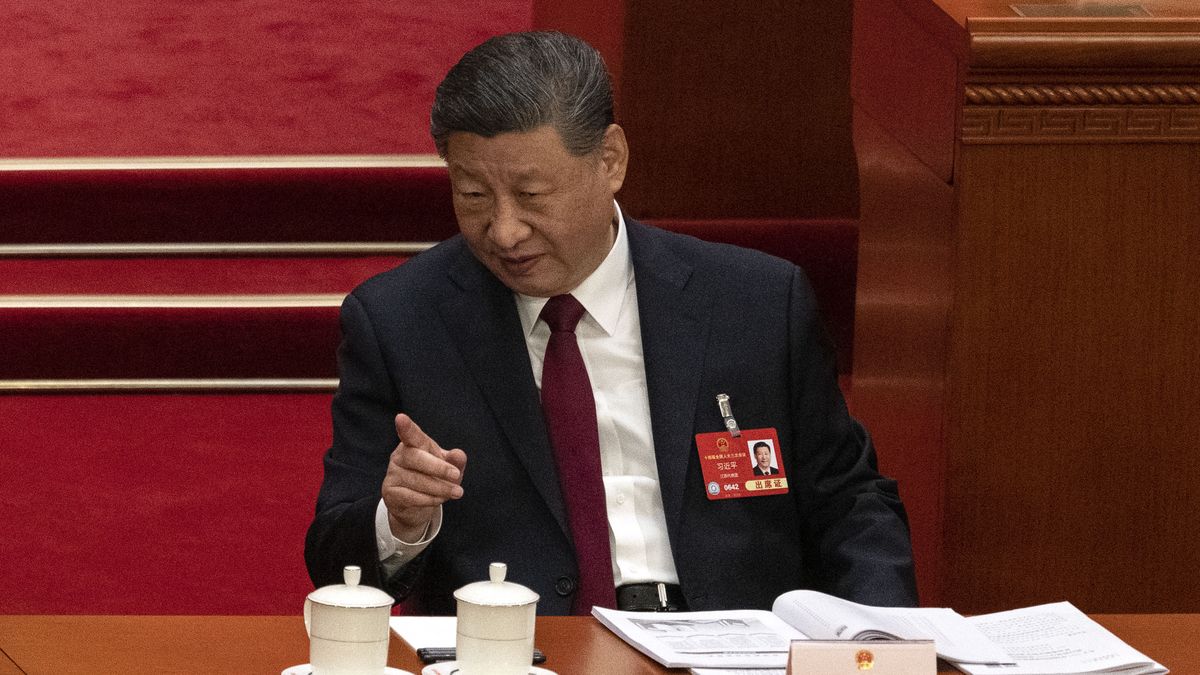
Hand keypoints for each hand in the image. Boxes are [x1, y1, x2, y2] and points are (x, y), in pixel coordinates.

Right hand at [381, 413, 467, 540]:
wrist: (416, 506)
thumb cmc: (434, 478)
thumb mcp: (450, 468)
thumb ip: (455, 461)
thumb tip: (459, 455)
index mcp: (414, 444)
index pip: (410, 435)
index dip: (406, 427)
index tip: (400, 418)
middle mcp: (399, 456)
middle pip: (415, 457)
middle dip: (438, 467)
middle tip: (456, 475)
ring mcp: (392, 474)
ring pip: (416, 480)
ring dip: (440, 487)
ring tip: (457, 492)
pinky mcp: (389, 492)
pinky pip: (410, 496)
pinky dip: (429, 499)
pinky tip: (440, 499)